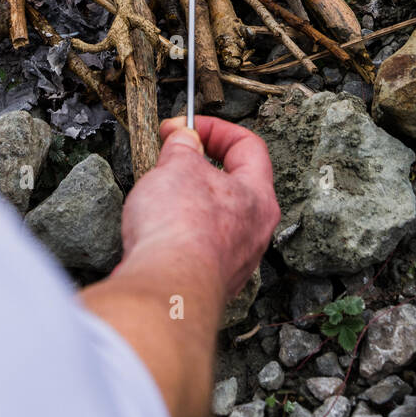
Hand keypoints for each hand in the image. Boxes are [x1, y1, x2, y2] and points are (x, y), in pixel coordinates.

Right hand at [120, 116, 280, 299]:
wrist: (165, 290)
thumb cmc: (180, 226)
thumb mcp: (177, 165)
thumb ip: (183, 147)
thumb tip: (184, 140)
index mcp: (259, 197)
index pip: (249, 146)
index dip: (214, 127)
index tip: (184, 126)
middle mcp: (255, 232)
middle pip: (232, 183)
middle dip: (198, 164)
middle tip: (169, 157)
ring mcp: (234, 261)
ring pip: (214, 216)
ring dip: (186, 198)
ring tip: (157, 193)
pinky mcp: (209, 283)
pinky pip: (197, 245)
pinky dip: (178, 231)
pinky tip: (156, 230)